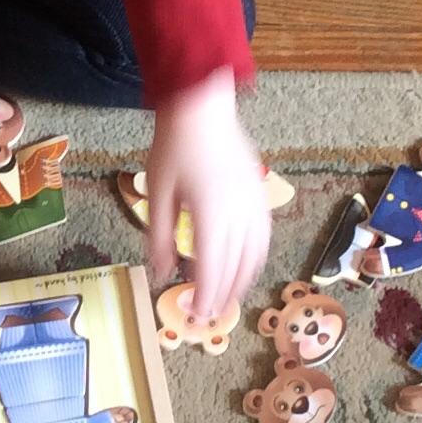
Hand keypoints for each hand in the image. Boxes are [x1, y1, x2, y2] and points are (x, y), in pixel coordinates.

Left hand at [143, 69, 270, 320]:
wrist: (202, 107)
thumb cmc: (174, 146)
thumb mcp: (158, 194)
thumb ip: (159, 237)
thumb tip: (160, 273)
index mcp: (211, 216)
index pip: (211, 269)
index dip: (205, 296)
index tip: (196, 314)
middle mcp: (238, 215)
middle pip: (234, 267)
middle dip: (222, 295)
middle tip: (209, 314)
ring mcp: (253, 204)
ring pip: (255, 255)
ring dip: (242, 280)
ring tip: (229, 297)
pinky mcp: (259, 194)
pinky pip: (264, 236)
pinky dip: (256, 258)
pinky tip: (247, 265)